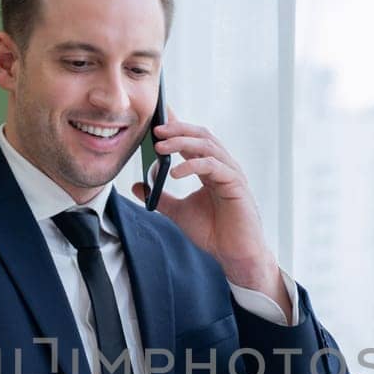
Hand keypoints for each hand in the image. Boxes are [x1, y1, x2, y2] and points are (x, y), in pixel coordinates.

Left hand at [133, 110, 287, 306]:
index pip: (193, 139)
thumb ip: (160, 197)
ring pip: (207, 145)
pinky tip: (175, 172)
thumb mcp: (179, 212)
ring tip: (160, 147)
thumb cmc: (214, 233)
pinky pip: (213, 166)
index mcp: (211, 168)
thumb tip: (138, 186)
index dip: (177, 126)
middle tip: (155, 130)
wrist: (235, 255)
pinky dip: (193, 165)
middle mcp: (223, 166)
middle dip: (178, 130)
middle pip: (201, 135)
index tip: (156, 118)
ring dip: (182, 142)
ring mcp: (231, 173)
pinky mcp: (236, 184)